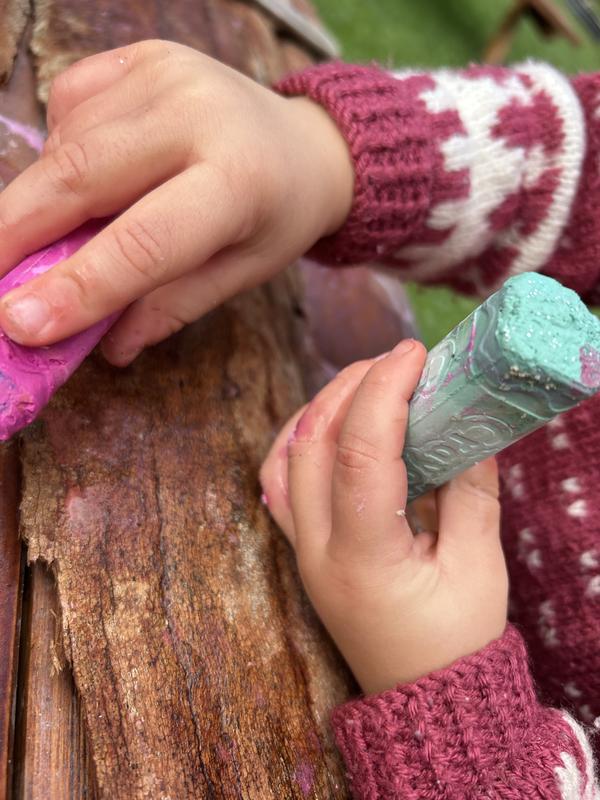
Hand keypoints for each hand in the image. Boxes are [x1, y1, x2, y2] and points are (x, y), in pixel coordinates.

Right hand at [0, 40, 353, 363]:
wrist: (306, 144)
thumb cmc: (275, 218)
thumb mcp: (240, 273)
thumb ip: (172, 307)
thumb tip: (106, 347)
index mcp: (238, 183)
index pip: (144, 242)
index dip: (77, 286)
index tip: (18, 324)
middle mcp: (198, 114)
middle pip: (81, 178)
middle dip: (16, 234)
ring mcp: (166, 74)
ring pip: (66, 144)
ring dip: (37, 199)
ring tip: (43, 239)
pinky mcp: (142, 55)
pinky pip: (69, 105)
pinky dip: (60, 152)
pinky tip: (86, 177)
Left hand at [260, 340, 507, 693]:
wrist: (422, 698)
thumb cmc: (457, 641)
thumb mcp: (480, 565)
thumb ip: (471, 490)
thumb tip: (466, 425)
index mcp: (364, 558)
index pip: (361, 454)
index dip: (384, 393)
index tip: (413, 353)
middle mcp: (318, 551)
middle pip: (312, 444)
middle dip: (351, 386)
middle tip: (395, 360)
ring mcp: (302, 551)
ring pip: (284, 458)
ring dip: (319, 408)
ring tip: (363, 381)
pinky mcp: (303, 550)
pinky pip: (279, 483)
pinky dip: (298, 441)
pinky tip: (328, 422)